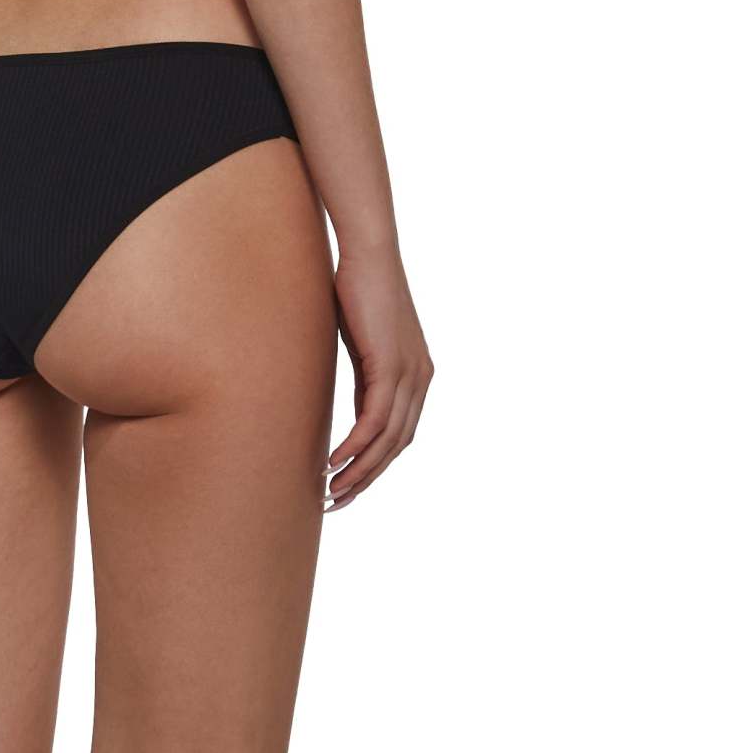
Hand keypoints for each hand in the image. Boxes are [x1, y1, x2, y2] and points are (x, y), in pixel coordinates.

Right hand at [325, 243, 433, 509]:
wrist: (368, 251)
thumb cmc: (360, 287)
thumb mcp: (364, 341)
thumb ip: (366, 374)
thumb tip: (354, 402)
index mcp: (417, 374)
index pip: (401, 434)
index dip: (376, 464)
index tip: (350, 482)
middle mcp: (421, 379)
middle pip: (397, 446)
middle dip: (368, 478)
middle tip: (339, 501)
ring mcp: (409, 374)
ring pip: (387, 441)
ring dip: (359, 471)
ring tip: (332, 491)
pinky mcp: (390, 367)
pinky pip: (375, 421)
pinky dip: (356, 447)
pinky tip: (334, 462)